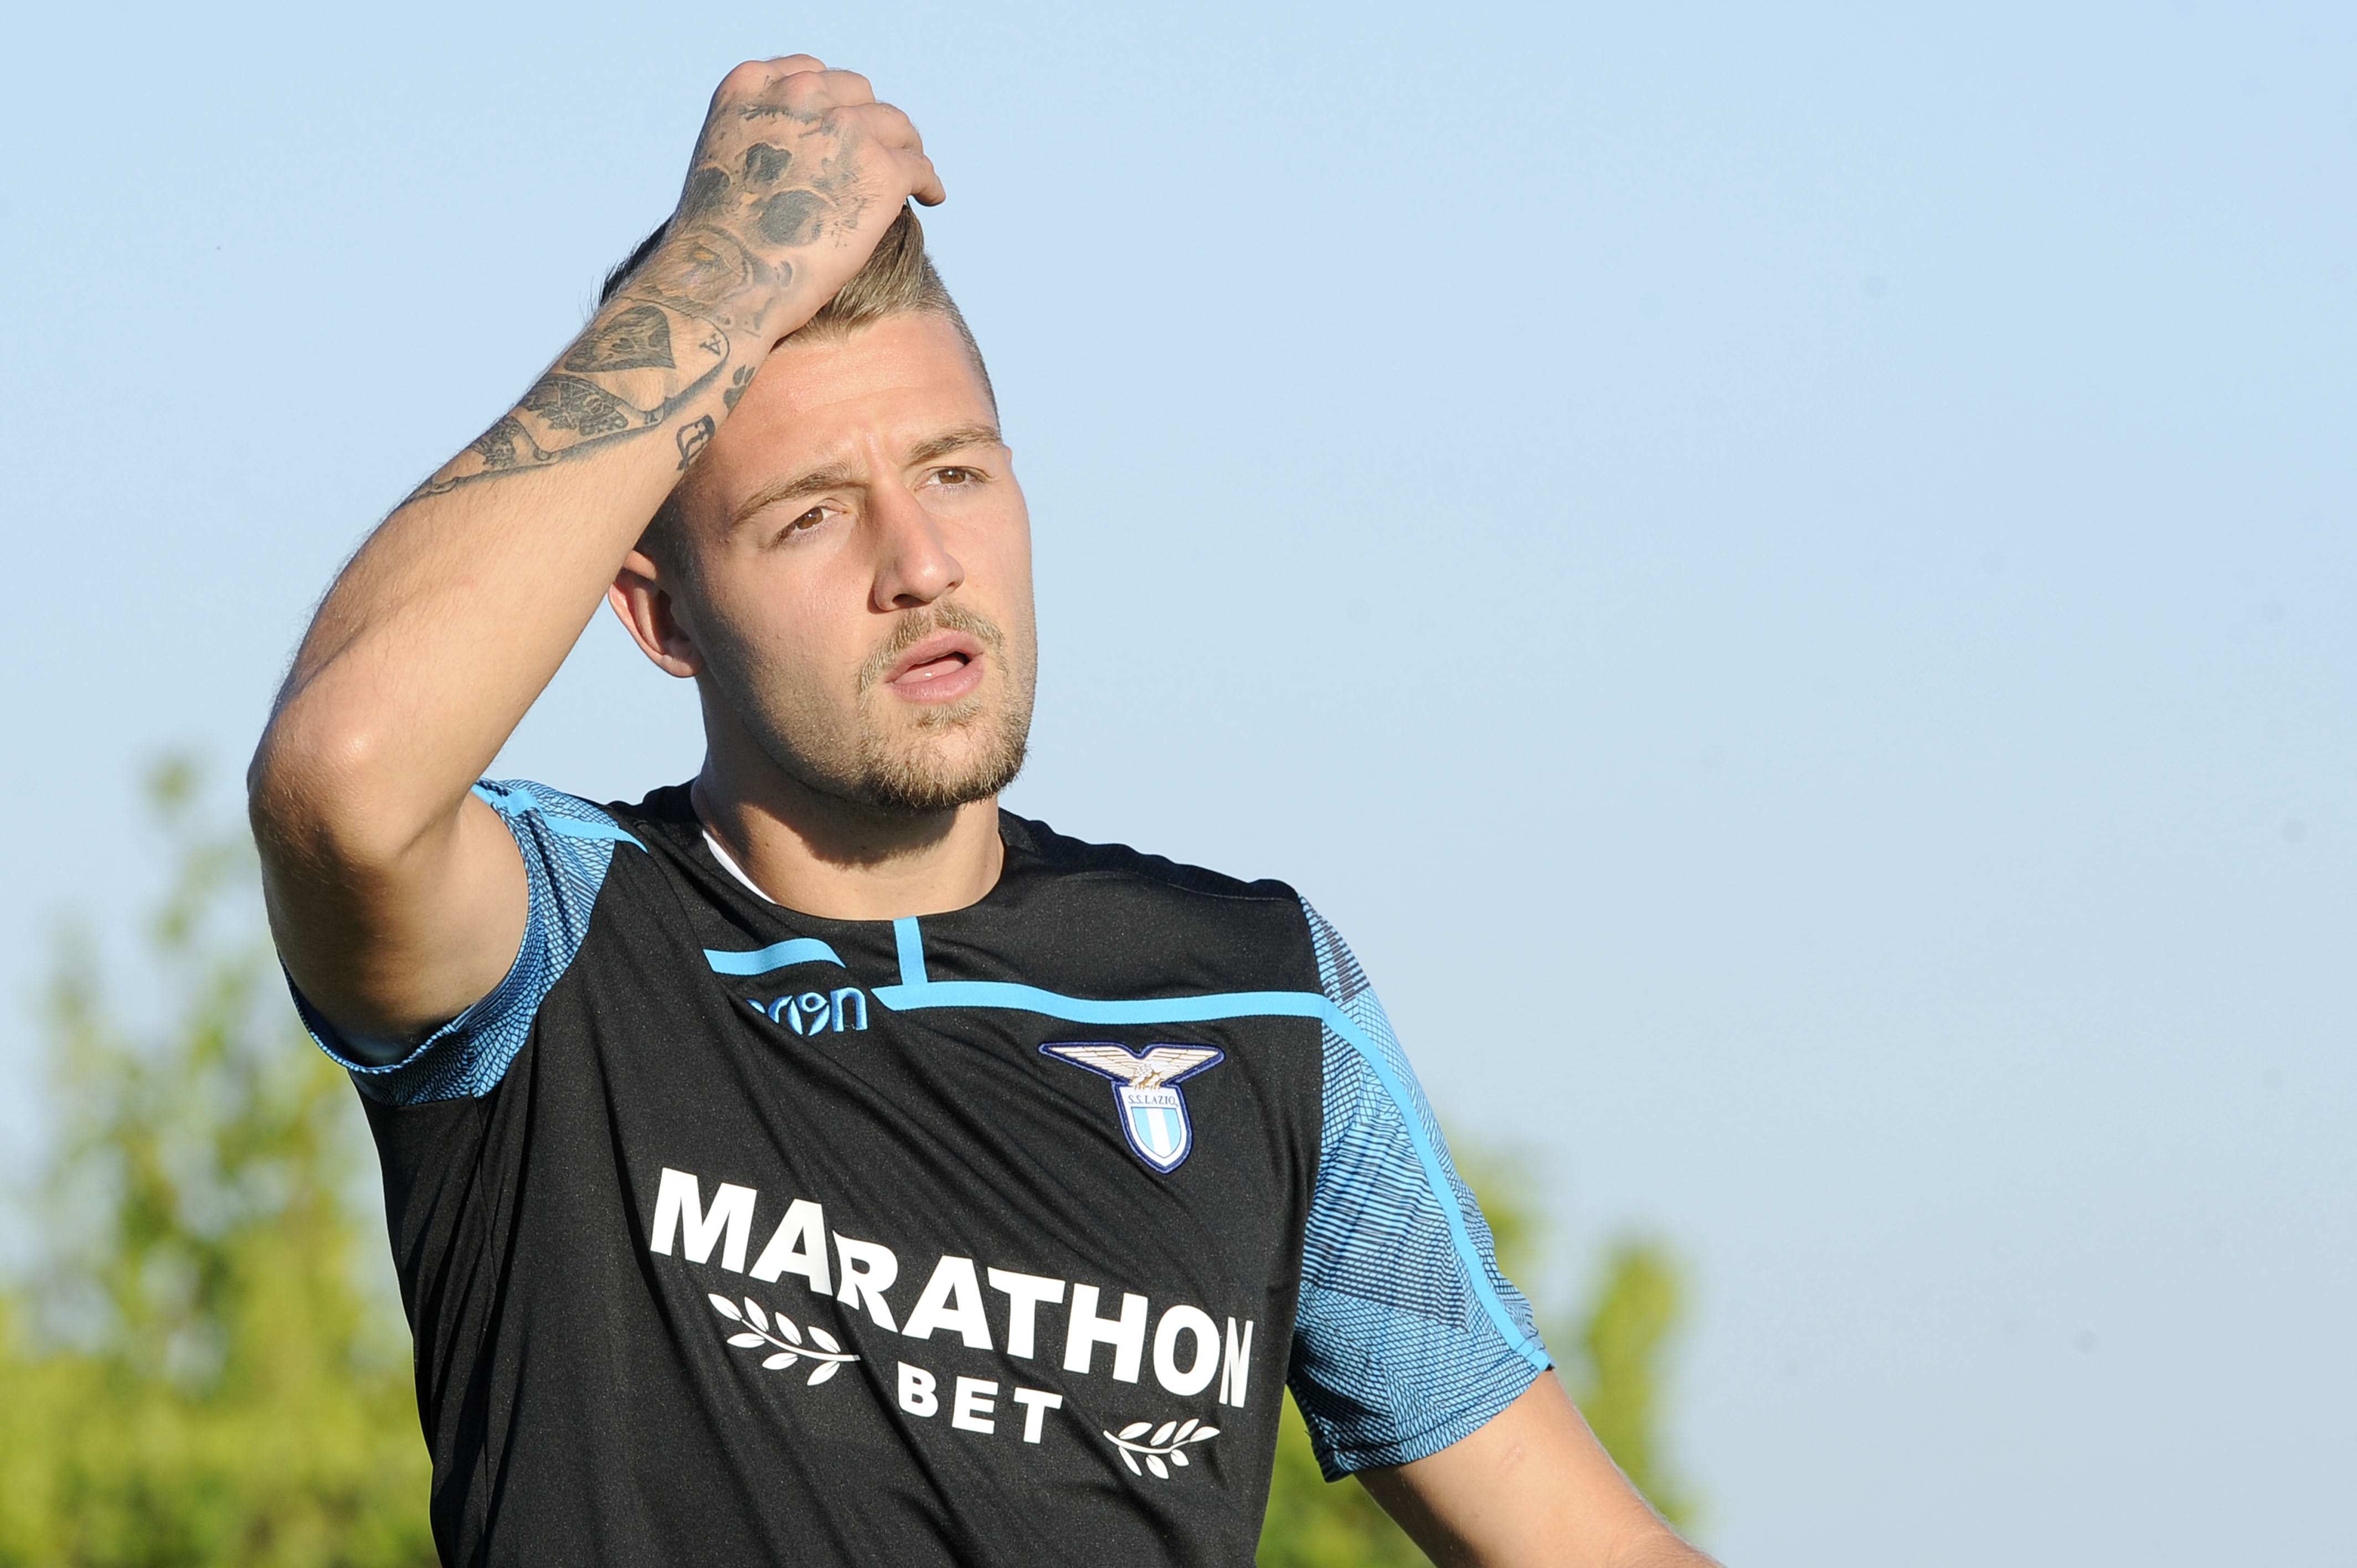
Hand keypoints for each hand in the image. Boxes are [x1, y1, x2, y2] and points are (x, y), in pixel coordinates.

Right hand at [627, 56, 944, 341]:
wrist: (727, 280)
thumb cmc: (719, 241)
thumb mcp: (726, 160)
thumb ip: (762, 136)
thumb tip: (805, 149)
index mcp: (752, 85)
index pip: (811, 75)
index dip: (836, 103)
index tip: (847, 125)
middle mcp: (800, 93)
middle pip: (859, 95)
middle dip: (872, 124)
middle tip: (883, 153)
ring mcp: (845, 128)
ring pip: (896, 127)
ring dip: (905, 149)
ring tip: (912, 175)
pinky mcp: (882, 169)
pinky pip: (919, 167)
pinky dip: (928, 183)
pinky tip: (931, 198)